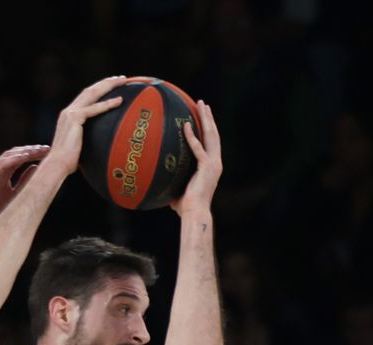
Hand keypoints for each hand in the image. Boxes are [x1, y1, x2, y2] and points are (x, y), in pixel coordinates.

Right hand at [0, 144, 50, 228]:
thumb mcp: (15, 193)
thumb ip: (24, 180)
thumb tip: (36, 167)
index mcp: (3, 172)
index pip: (19, 157)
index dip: (33, 153)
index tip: (48, 152)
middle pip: (16, 153)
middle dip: (31, 149)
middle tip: (47, 148)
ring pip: (9, 156)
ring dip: (25, 152)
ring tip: (38, 150)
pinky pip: (2, 165)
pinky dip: (14, 159)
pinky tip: (26, 157)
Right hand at [45, 75, 127, 174]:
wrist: (57, 165)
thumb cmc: (67, 162)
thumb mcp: (78, 147)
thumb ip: (86, 141)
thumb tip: (99, 148)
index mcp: (69, 116)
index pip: (86, 97)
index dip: (99, 89)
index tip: (111, 86)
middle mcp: (68, 111)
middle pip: (90, 91)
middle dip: (106, 82)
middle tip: (120, 78)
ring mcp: (70, 113)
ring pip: (92, 94)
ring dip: (108, 85)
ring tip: (122, 81)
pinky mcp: (74, 119)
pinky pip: (94, 108)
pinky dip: (107, 104)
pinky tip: (119, 100)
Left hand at [170, 101, 222, 215]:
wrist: (194, 213)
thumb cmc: (186, 206)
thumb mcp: (178, 187)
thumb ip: (173, 178)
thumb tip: (156, 176)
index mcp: (211, 165)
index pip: (211, 142)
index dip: (208, 127)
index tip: (204, 114)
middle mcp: (215, 162)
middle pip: (213, 134)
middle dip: (209, 118)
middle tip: (203, 104)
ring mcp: (213, 164)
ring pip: (211, 136)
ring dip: (206, 120)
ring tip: (201, 106)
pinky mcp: (207, 167)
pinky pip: (199, 149)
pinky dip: (193, 137)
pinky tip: (186, 125)